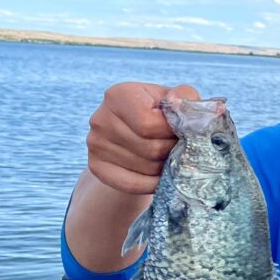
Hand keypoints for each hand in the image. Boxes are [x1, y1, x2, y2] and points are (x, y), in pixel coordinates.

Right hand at [86, 82, 200, 193]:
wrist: (134, 134)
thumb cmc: (159, 113)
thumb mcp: (174, 99)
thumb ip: (184, 96)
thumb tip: (179, 103)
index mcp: (119, 95)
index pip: (149, 124)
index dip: (172, 132)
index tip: (179, 130)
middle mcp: (101, 118)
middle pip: (150, 149)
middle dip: (172, 151)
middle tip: (178, 147)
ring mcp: (95, 144)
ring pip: (145, 168)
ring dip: (165, 167)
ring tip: (169, 157)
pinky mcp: (96, 166)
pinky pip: (132, 184)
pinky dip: (152, 184)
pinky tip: (161, 176)